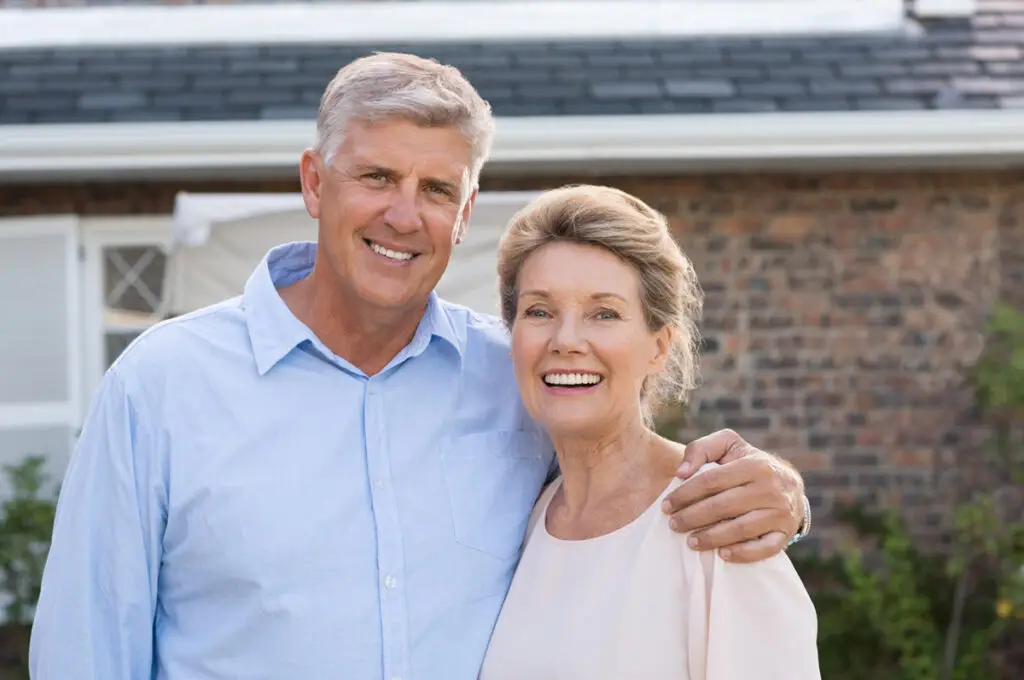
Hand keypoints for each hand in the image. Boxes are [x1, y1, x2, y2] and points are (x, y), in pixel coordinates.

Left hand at [661, 429, 804, 562]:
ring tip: (690, 541)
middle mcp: (771, 488)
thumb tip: (682, 473)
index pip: (712, 480)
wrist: (789, 485)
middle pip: (723, 506)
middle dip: (692, 517)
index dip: (685, 494)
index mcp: (755, 464)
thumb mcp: (728, 445)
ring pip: (740, 529)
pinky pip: (764, 549)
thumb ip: (701, 449)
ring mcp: (780, 513)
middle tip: (673, 525)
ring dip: (711, 537)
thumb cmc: (748, 463)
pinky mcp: (785, 534)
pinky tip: (721, 554)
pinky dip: (742, 553)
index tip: (666, 505)